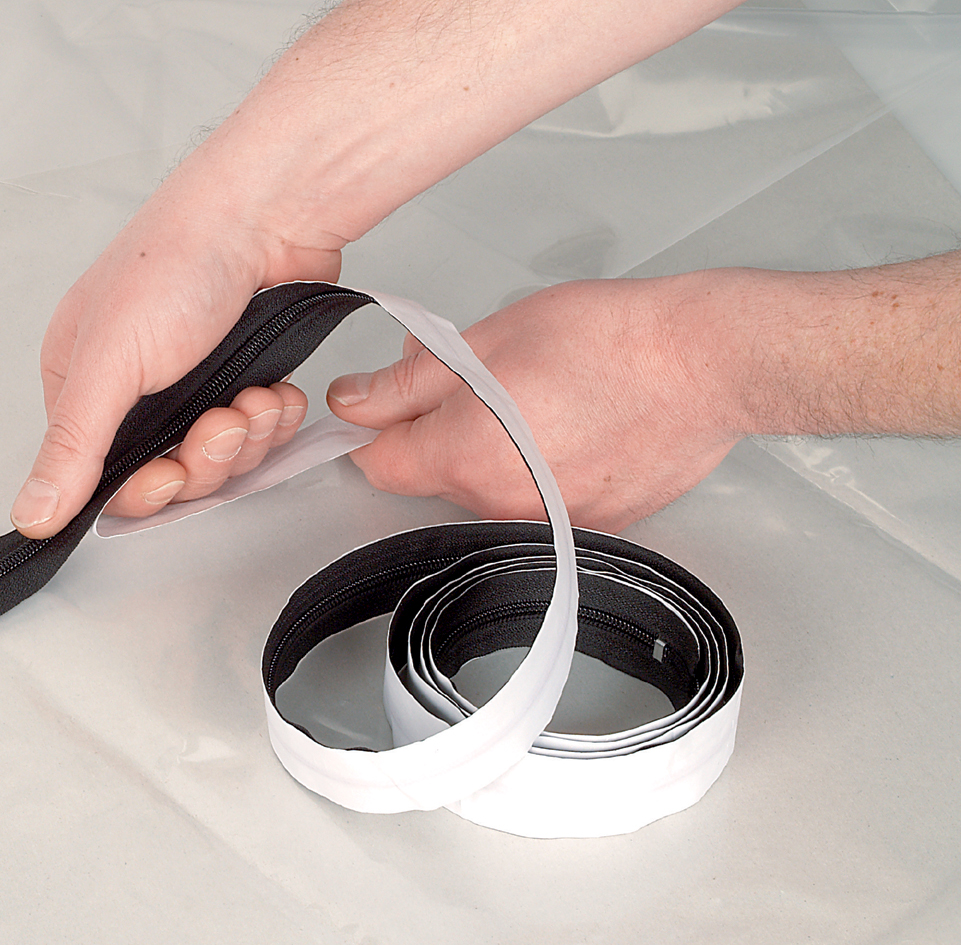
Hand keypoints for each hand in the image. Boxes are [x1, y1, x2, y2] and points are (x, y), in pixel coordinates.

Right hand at [9, 174, 340, 536]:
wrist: (268, 215)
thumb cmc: (177, 262)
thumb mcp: (108, 362)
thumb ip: (73, 445)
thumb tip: (32, 515)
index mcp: (81, 382)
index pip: (100, 476)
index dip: (142, 491)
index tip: (170, 475)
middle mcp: (135, 389)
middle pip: (167, 475)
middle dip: (204, 460)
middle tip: (222, 422)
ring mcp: (194, 384)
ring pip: (219, 460)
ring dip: (244, 438)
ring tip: (253, 397)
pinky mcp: (244, 377)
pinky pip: (260, 436)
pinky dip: (273, 421)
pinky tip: (276, 391)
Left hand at [325, 275, 739, 531]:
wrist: (706, 364)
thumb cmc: (605, 342)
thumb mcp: (483, 342)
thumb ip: (406, 382)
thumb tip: (350, 404)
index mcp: (461, 459)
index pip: (378, 463)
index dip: (378, 424)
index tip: (397, 397)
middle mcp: (499, 507)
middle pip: (436, 475)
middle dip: (443, 426)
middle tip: (487, 374)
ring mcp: (548, 524)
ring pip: (490, 487)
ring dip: (495, 447)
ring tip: (543, 396)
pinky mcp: (592, 528)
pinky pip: (540, 500)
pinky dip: (544, 468)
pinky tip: (578, 426)